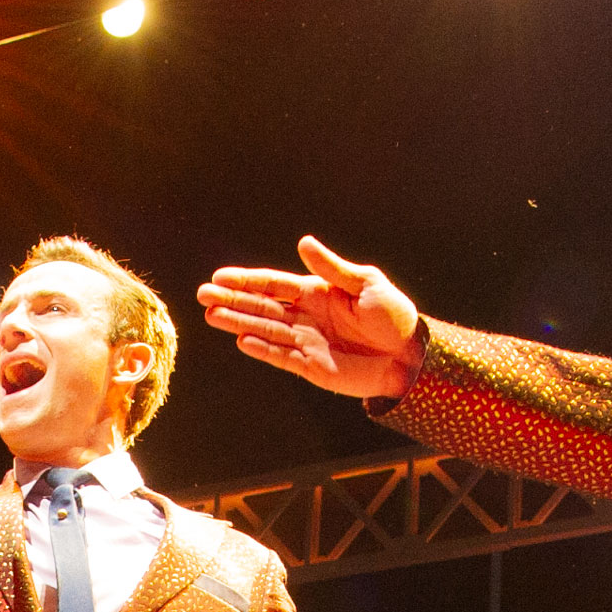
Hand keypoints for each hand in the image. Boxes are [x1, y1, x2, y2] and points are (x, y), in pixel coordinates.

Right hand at [197, 238, 429, 398]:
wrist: (409, 357)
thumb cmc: (392, 316)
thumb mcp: (367, 284)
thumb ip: (332, 268)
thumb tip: (303, 244)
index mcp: (317, 293)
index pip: (274, 284)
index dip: (247, 280)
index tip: (220, 277)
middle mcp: (306, 316)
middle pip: (262, 306)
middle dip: (232, 300)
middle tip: (202, 295)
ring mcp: (306, 341)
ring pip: (265, 330)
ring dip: (239, 322)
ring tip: (211, 315)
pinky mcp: (311, 367)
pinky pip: (281, 356)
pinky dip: (262, 349)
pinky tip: (241, 340)